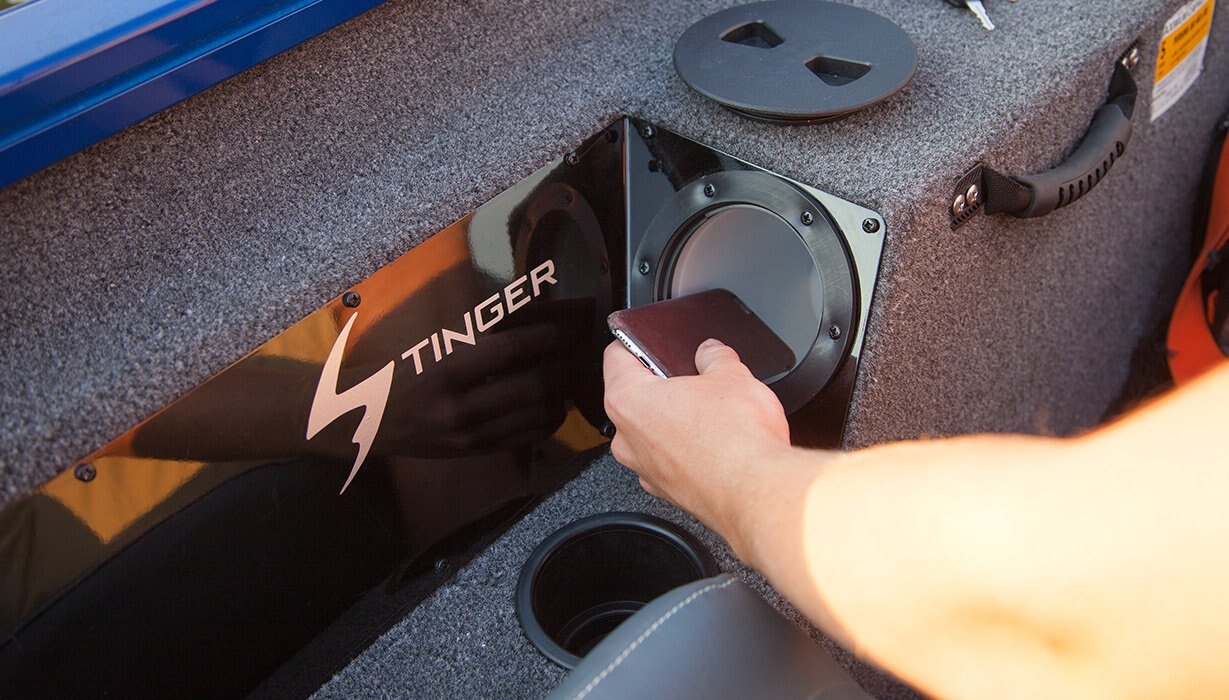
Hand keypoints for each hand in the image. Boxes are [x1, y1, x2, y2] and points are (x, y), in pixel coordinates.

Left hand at [602, 338, 791, 536]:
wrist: (756, 493)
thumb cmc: (735, 439)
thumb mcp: (732, 375)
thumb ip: (716, 357)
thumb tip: (712, 352)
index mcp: (629, 400)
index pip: (616, 356)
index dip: (635, 342)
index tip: (649, 341)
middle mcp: (627, 438)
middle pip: (634, 396)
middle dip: (663, 384)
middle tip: (694, 377)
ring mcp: (645, 469)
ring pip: (651, 432)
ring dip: (675, 420)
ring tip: (712, 412)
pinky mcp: (668, 491)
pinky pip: (669, 460)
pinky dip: (686, 450)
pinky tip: (716, 443)